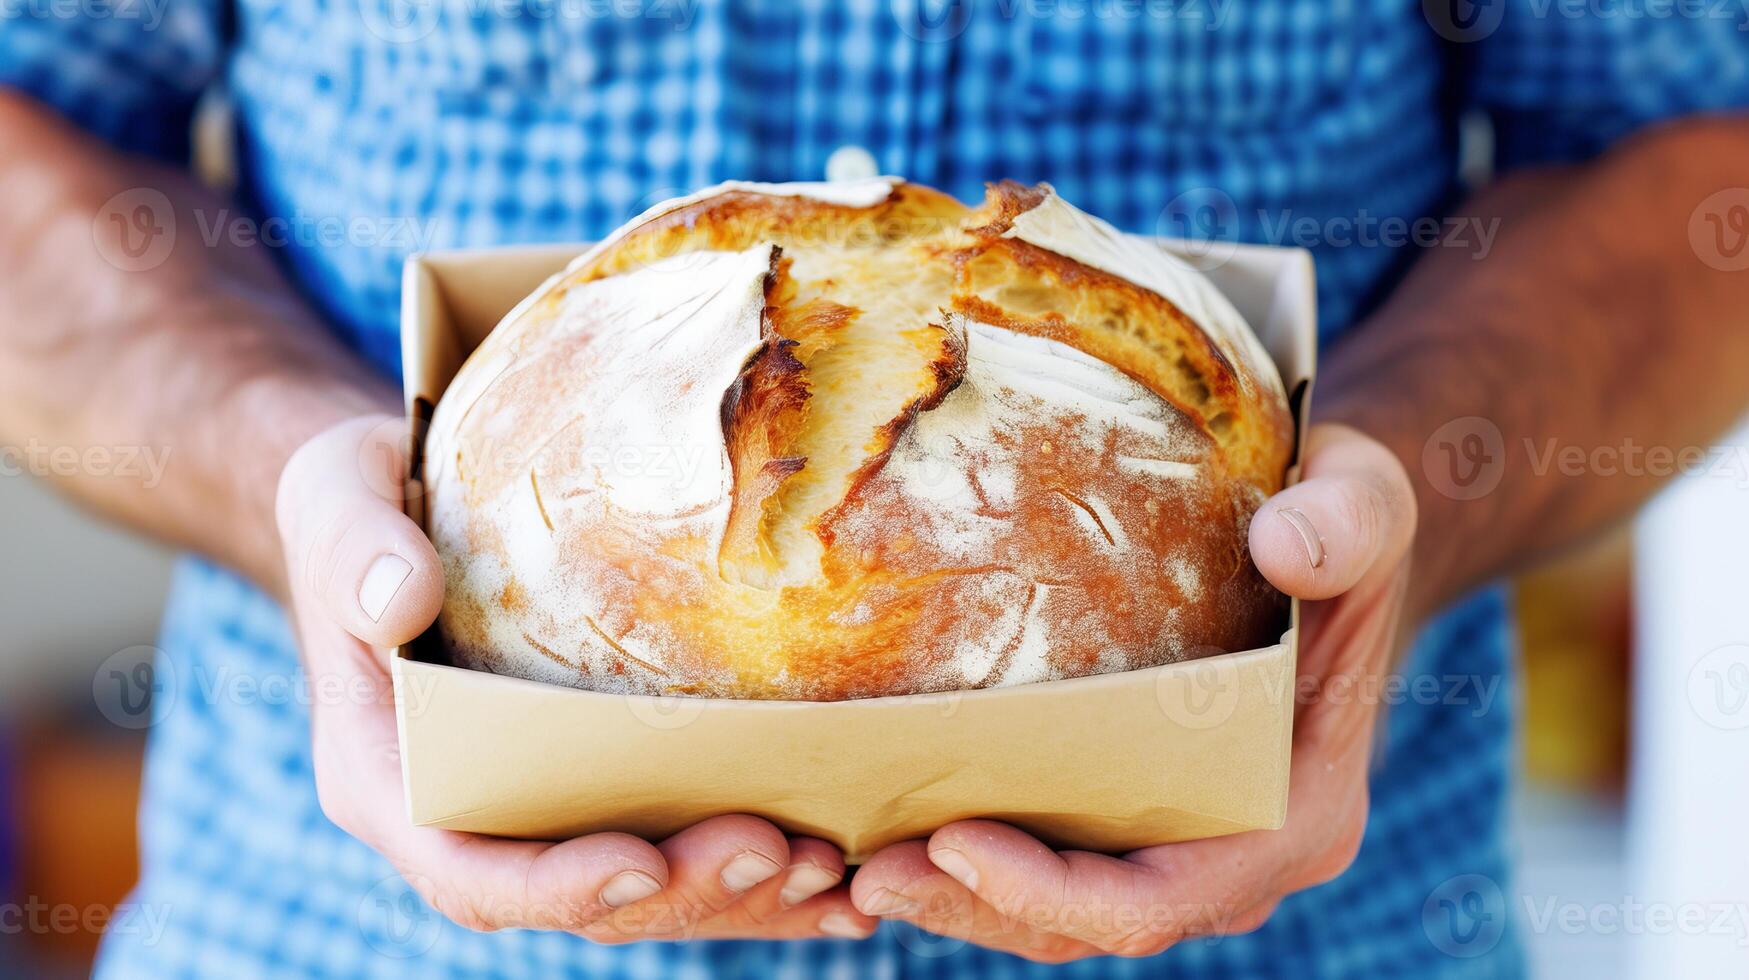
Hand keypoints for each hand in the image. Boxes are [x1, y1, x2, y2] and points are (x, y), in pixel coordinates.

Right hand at [274, 415, 877, 941]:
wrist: (395, 506)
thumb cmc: (360, 498)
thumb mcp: (335, 497)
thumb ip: (354, 548)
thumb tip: (397, 598)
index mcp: (389, 778)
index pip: (468, 869)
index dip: (554, 885)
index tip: (642, 860)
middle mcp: (468, 817)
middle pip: (579, 897)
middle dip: (681, 892)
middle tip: (780, 850)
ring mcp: (539, 809)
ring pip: (645, 890)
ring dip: (739, 897)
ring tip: (834, 870)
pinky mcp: (599, 784)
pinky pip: (680, 846)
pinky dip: (760, 875)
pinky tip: (846, 870)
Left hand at [848, 423, 1416, 960]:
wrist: (1331, 532)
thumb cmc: (1344, 518)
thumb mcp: (1366, 496)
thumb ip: (1348, 520)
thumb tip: (1285, 544)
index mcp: (1298, 814)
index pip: (1168, 897)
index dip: (1057, 890)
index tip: (956, 838)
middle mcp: (1239, 853)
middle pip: (1093, 922)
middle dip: (980, 907)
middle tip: (872, 873)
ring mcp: (1185, 841)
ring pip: (1061, 911)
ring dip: (961, 898)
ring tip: (858, 868)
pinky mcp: (1136, 812)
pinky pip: (1051, 860)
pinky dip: (975, 857)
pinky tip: (888, 820)